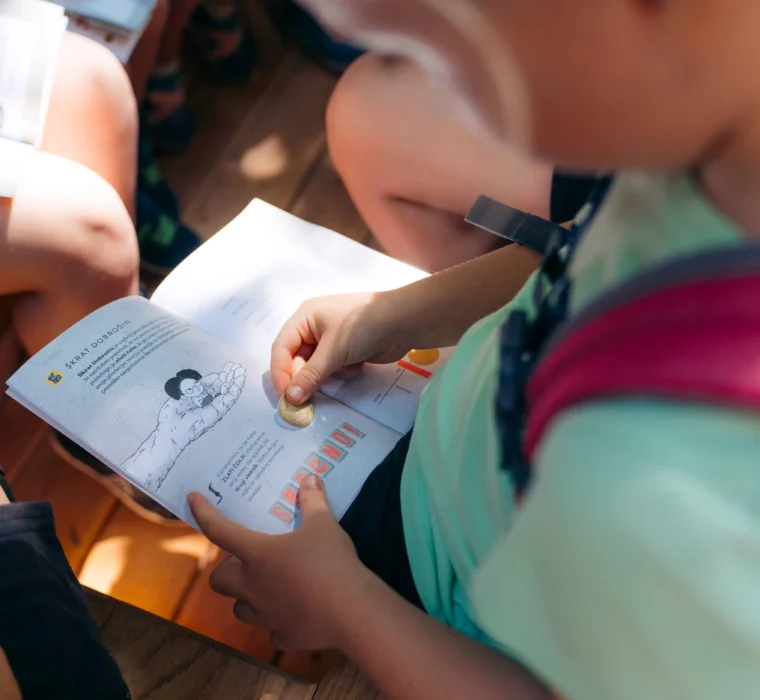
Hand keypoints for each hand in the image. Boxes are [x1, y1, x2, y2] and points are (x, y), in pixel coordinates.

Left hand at [188, 474, 363, 649]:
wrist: (351, 611)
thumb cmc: (330, 561)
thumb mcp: (323, 524)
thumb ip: (313, 500)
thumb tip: (310, 477)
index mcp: (256, 554)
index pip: (219, 530)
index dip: (202, 513)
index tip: (192, 500)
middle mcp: (252, 587)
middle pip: (219, 581)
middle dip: (226, 570)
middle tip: (246, 560)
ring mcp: (265, 615)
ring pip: (240, 609)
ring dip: (247, 597)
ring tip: (267, 586)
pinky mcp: (283, 636)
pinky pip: (271, 629)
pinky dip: (277, 620)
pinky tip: (293, 613)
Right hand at [270, 291, 408, 403]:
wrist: (404, 322)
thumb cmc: (362, 327)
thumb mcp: (333, 351)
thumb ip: (310, 376)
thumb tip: (290, 399)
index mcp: (304, 317)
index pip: (281, 348)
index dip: (280, 373)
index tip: (285, 398)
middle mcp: (314, 327)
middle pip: (298, 360)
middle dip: (307, 378)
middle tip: (309, 399)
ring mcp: (331, 340)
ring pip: (316, 368)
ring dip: (328, 374)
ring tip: (344, 368)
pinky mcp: (347, 351)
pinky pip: (334, 369)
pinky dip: (344, 371)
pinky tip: (358, 364)